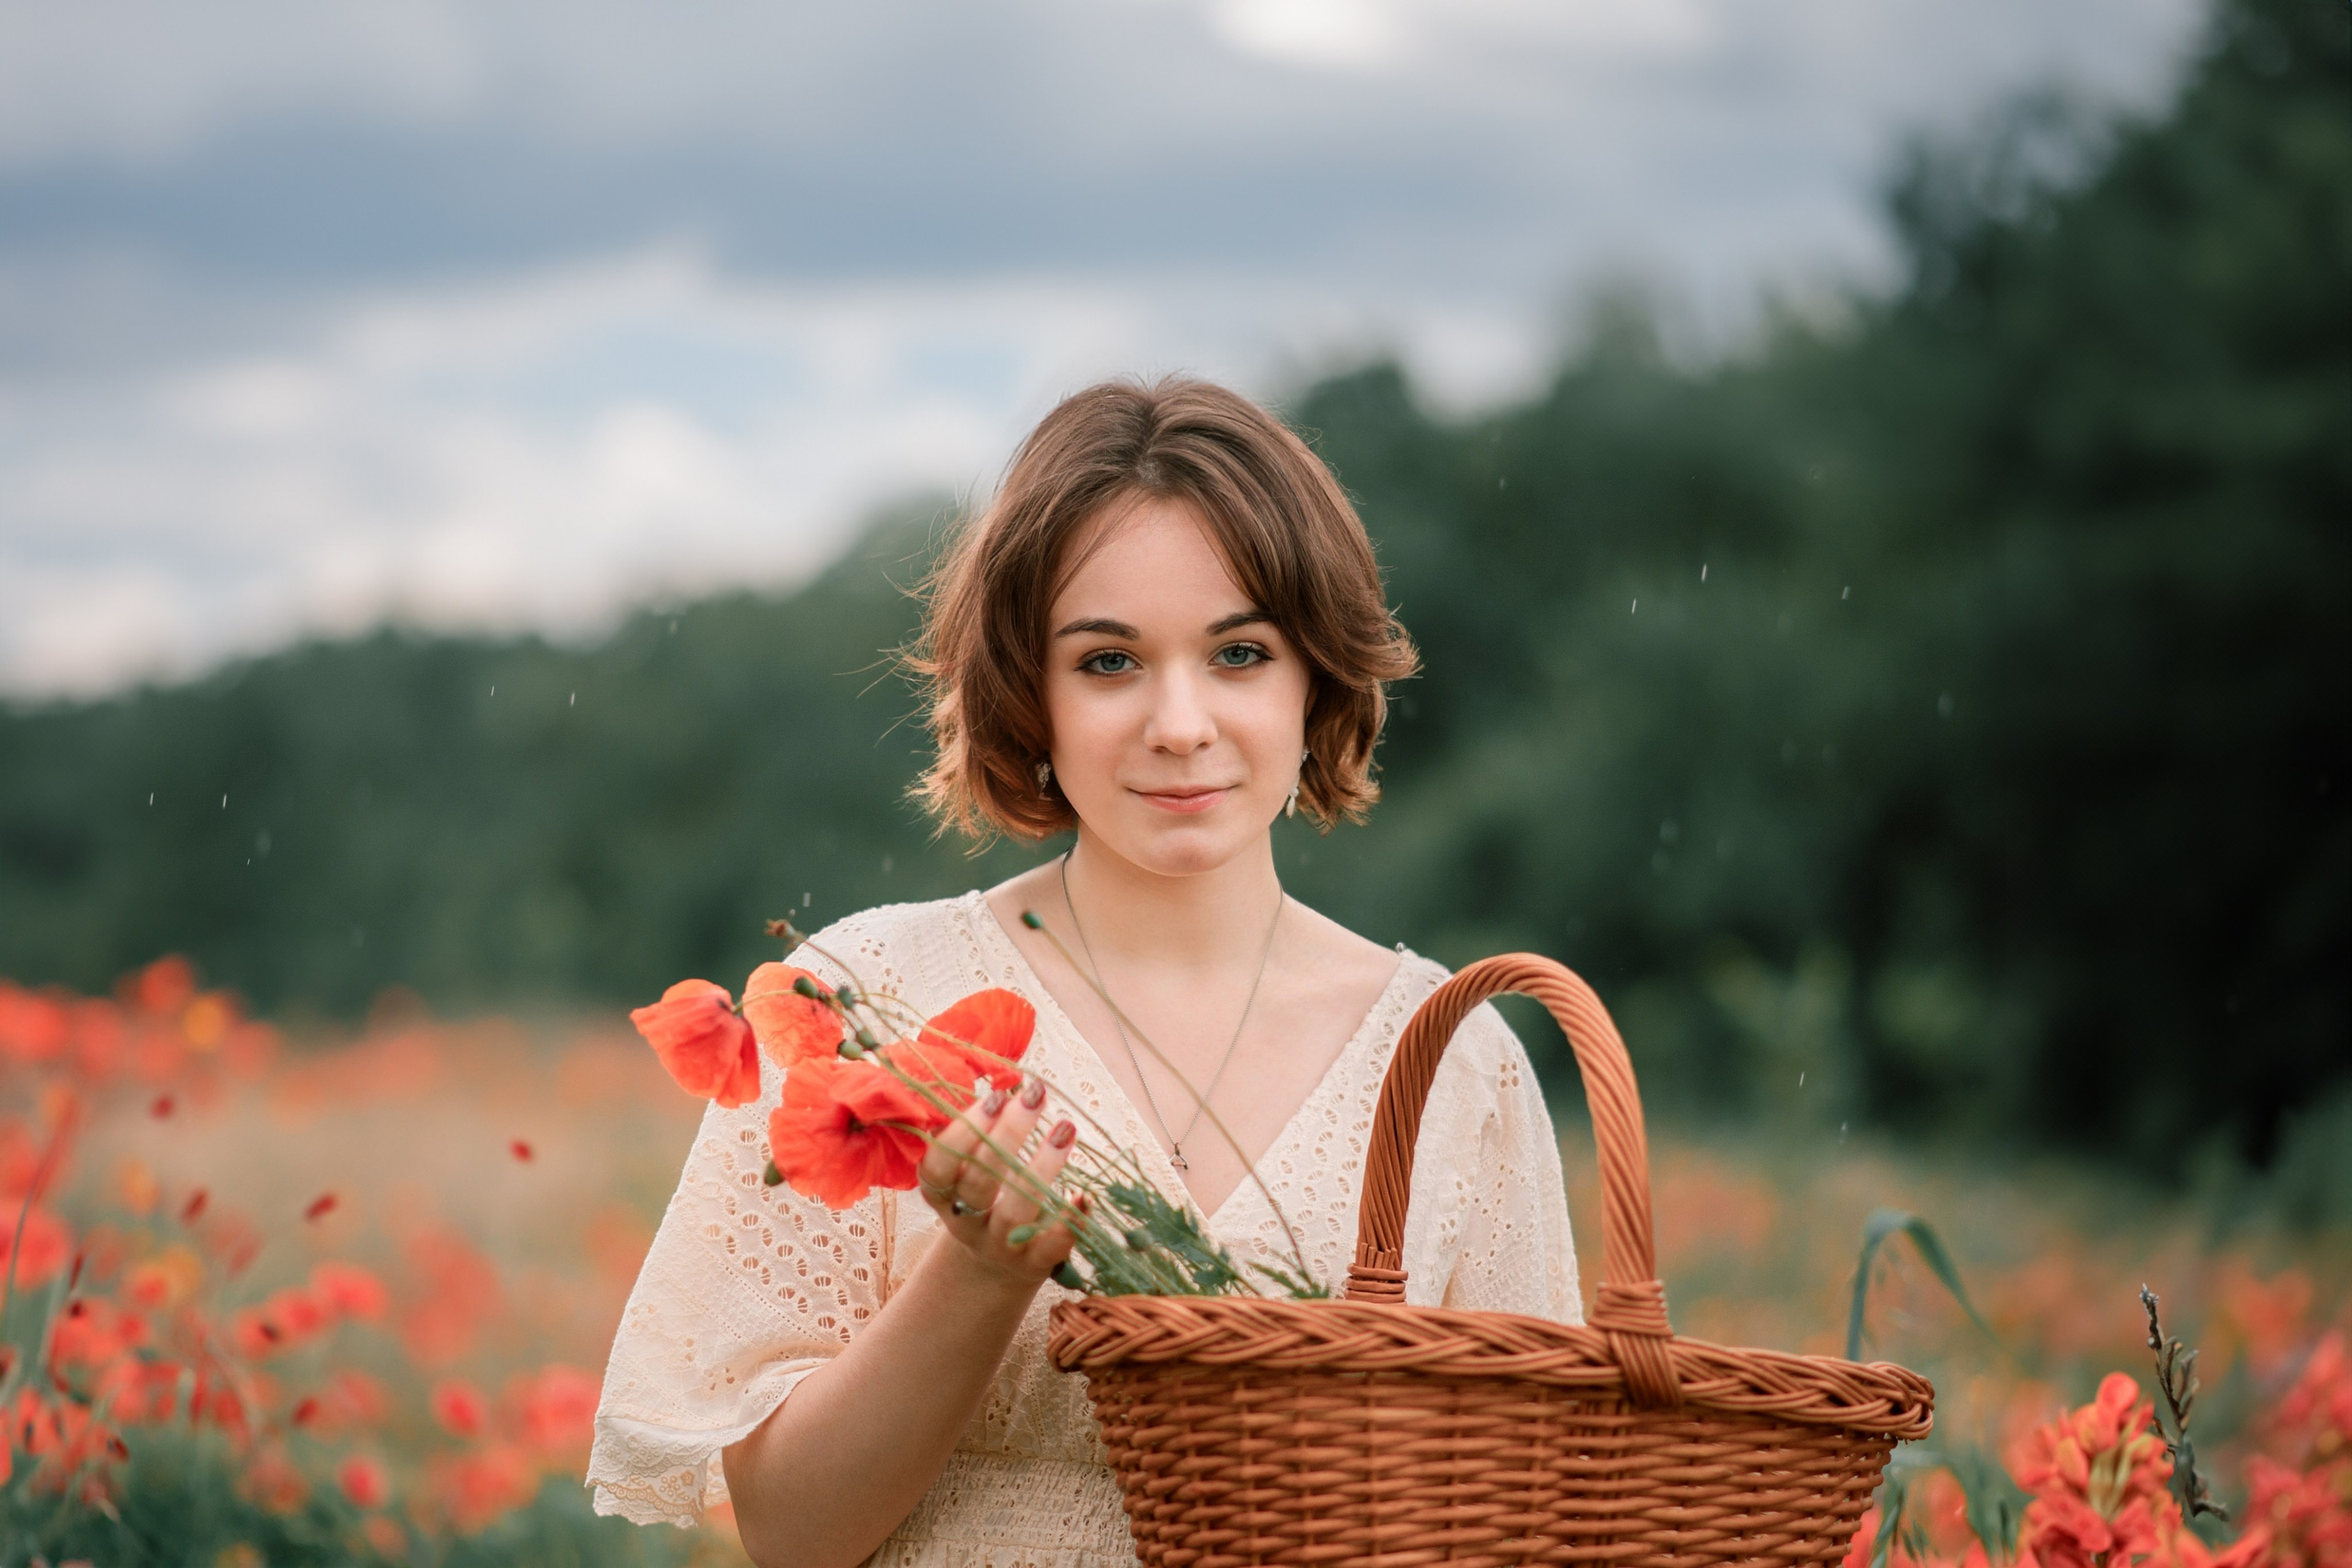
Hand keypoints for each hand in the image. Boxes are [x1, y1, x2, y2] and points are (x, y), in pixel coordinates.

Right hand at [916, 1077, 1076, 1285]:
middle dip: (1007, 1135)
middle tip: (1035, 1095)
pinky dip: (1068, 1221)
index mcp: (942, 1196)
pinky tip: (1085, 1194)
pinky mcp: (1032, 1265)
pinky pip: (1050, 1247)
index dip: (961, 1133)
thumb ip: (979, 1134)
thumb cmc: (987, 1197)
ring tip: (1065, 1128)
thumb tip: (1006, 1081)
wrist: (999, 1264)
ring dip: (1041, 1166)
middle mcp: (965, 1223)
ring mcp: (999, 1247)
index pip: (938, 1168)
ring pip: (1014, 1212)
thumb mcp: (970, 1170)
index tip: (994, 1097)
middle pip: (978, 1183)